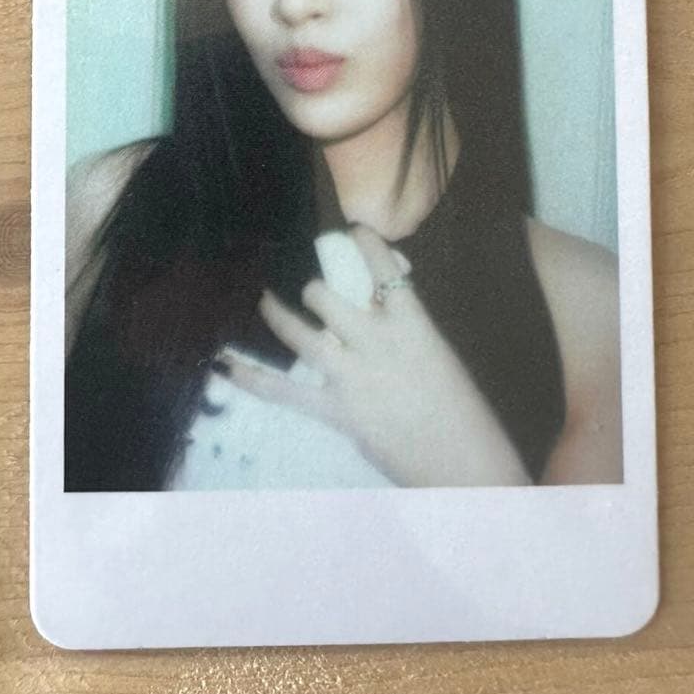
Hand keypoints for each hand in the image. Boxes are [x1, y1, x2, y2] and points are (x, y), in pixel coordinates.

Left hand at [218, 226, 529, 486]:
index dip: (366, 245)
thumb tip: (379, 310)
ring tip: (266, 302)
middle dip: (315, 291)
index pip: (385, 271)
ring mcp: (353, 377)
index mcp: (414, 325)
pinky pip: (285, 390)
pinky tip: (229, 366)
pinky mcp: (336, 410)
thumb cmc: (462, 410)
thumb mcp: (440, 356)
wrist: (464, 462)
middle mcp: (378, 343)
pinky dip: (254, 378)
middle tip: (312, 292)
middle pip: (329, 298)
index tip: (354, 231)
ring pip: (302, 335)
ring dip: (280, 316)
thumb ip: (407, 330)